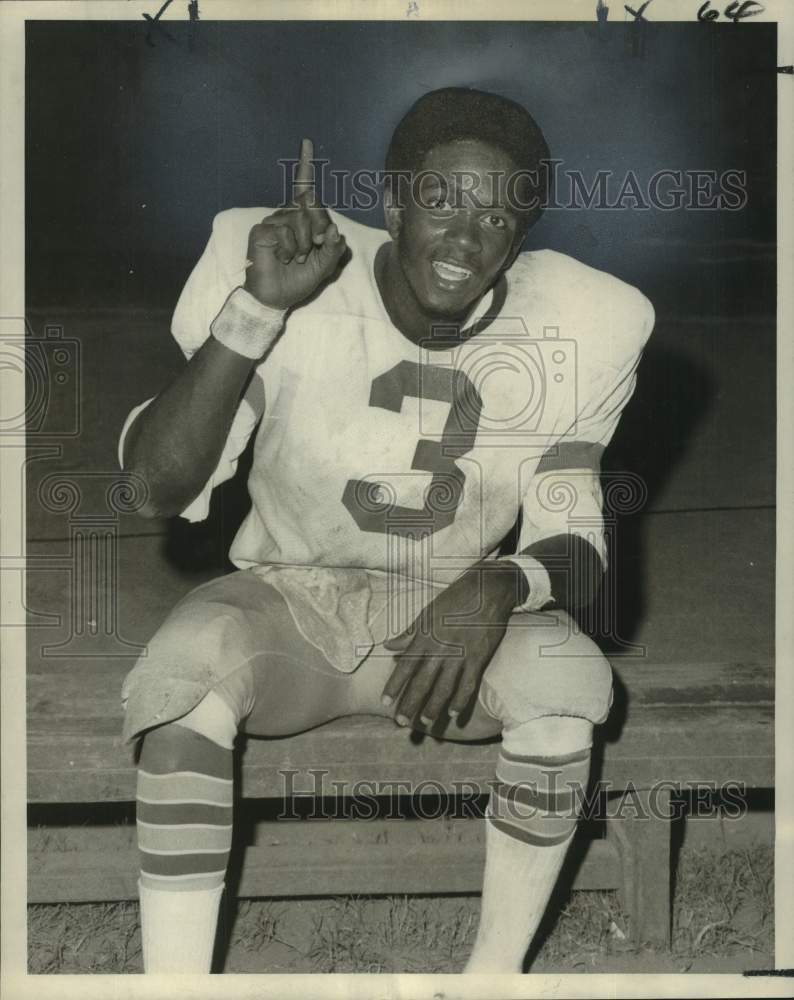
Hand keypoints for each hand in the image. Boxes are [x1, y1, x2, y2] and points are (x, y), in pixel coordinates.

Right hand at [244, 138, 347, 309]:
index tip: (306, 143)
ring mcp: (274, 221)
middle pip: (312, 205)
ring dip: (303, 245)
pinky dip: (289, 248)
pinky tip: (282, 258)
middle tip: (313, 250)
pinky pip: (285, 231)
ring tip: (295, 259)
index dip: (305, 166)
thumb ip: (333, 249)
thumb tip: (334, 229)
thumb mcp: (324, 267)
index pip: (304, 190)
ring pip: (300, 220)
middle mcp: (287, 216)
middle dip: (319, 230)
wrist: (275, 298)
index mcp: (303, 222)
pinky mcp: (262, 229)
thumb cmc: (297, 281)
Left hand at [381, 564, 516, 727]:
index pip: (405, 666)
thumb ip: (409, 633)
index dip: (394, 686)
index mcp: (425, 636)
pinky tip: (454, 713)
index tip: (385, 703)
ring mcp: (460, 655)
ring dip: (433, 706)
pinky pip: (468, 684)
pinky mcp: (478, 658)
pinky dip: (461, 700)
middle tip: (401, 722)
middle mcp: (440, 649)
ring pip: (444, 688)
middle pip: (422, 682)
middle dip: (410, 703)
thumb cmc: (455, 599)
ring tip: (426, 722)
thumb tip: (388, 646)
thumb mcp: (427, 612)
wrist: (487, 589)